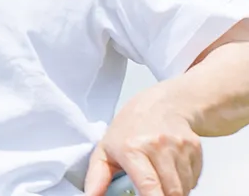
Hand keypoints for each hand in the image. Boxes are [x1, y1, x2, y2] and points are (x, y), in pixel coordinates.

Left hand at [85, 88, 202, 195]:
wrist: (160, 104)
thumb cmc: (129, 129)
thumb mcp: (105, 149)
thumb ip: (97, 177)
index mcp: (132, 148)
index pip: (148, 185)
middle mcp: (157, 146)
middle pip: (171, 191)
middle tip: (152, 193)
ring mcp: (178, 146)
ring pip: (184, 188)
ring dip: (174, 192)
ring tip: (159, 180)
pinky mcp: (195, 148)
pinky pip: (194, 179)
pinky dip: (184, 183)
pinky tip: (172, 171)